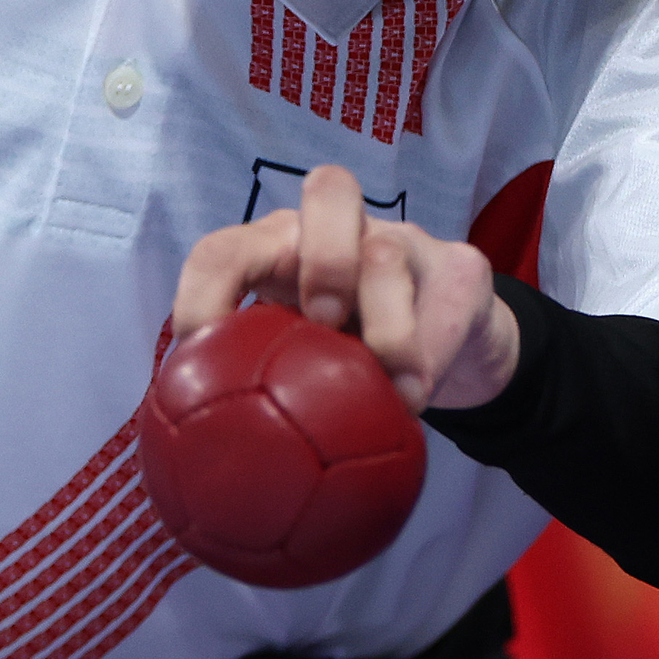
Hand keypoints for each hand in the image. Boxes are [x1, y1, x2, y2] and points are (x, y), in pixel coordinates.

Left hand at [169, 162, 519, 411]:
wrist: (450, 343)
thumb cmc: (348, 356)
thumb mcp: (299, 369)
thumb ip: (259, 394)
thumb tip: (199, 466)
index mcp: (280, 250)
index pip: (229, 246)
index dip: (205, 287)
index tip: (198, 345)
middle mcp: (341, 231)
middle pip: (329, 191)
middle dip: (322, 256)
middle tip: (323, 321)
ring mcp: (404, 241)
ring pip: (389, 254)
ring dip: (386, 326)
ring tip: (391, 386)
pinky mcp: (460, 269)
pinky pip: (446, 307)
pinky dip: (429, 358)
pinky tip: (415, 402)